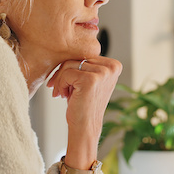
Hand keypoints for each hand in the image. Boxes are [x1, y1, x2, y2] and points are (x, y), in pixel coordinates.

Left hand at [46, 57, 121, 173]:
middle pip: (77, 57)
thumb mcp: (88, 80)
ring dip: (60, 79)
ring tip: (62, 93)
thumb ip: (85, 64)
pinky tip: (64, 96)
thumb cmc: (83, 104)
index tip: (66, 82)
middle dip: (63, 73)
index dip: (71, 67)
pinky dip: (60, 84)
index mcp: (114, 65)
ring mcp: (103, 73)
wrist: (85, 127)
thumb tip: (66, 46)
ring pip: (69, 64)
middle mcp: (112, 67)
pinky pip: (66, 73)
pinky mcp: (91, 79)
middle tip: (59, 89)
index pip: (85, 55)